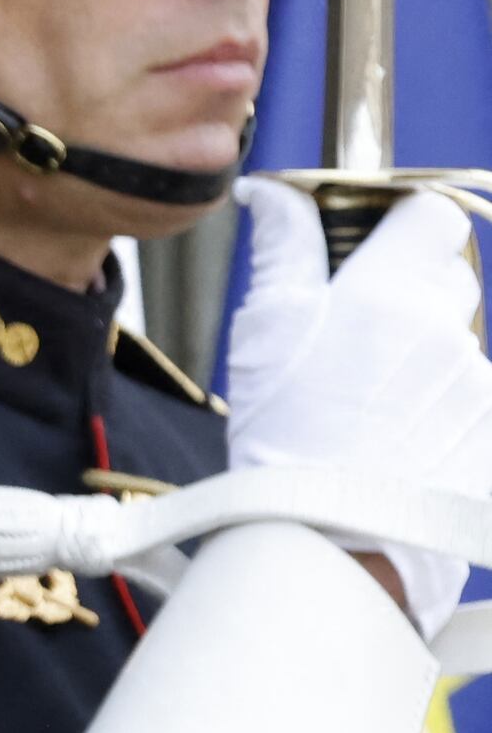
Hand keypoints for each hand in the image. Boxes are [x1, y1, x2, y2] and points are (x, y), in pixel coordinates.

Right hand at [226, 178, 491, 628]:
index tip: (374, 250)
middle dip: (410, 296)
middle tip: (357, 343)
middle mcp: (446, 324)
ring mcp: (477, 376)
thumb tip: (274, 193)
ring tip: (369, 408)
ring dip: (422, 358)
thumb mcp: (263, 334)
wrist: (332, 538)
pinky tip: (396, 438)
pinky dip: (439, 406)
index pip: (432, 215)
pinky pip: (470, 393)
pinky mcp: (491, 420)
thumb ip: (283, 251)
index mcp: (389, 291)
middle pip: (446, 278)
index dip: (404, 225)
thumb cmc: (286, 438)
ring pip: (456, 340)